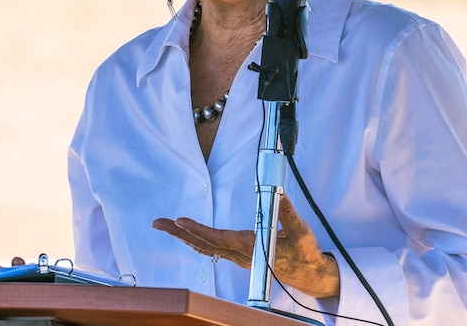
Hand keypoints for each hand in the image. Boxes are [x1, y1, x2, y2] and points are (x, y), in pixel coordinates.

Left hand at [152, 193, 339, 298]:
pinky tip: (186, 234)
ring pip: (205, 247)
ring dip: (183, 236)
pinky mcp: (239, 255)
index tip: (180, 221)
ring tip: (164, 225)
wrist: (309, 275)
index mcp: (251, 247)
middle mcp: (240, 254)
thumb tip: (279, 193)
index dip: (199, 230)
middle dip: (179, 232)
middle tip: (157, 223)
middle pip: (204, 244)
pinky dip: (196, 240)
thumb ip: (289, 213)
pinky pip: (212, 249)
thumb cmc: (304, 253)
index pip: (219, 239)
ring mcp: (238, 257)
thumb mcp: (301, 232)